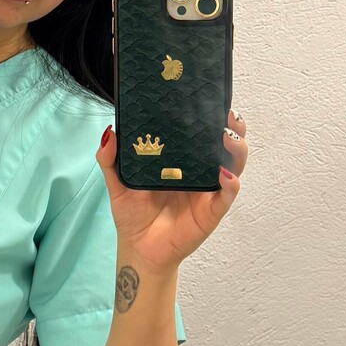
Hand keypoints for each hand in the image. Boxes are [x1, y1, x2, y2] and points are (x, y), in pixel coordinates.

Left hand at [94, 107, 247, 272]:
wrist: (139, 249)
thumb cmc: (133, 214)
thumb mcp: (117, 183)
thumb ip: (110, 159)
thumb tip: (109, 132)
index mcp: (182, 159)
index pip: (201, 132)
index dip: (210, 114)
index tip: (209, 97)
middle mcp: (200, 170)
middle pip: (225, 143)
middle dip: (233, 126)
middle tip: (227, 113)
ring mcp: (209, 189)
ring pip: (234, 164)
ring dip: (236, 148)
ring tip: (227, 137)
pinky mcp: (212, 210)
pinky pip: (227, 195)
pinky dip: (229, 183)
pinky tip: (223, 174)